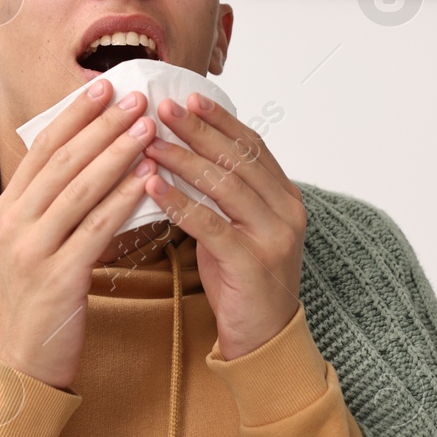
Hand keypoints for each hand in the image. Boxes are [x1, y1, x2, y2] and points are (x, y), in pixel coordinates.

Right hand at [0, 79, 157, 389]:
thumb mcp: (39, 241)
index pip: (43, 147)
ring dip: (117, 154)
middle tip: (137, 98)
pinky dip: (121, 201)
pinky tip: (146, 182)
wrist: (26, 361)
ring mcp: (31, 249)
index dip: (75, 115)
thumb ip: (58, 201)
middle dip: (102, 126)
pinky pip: (94, 229)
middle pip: (62, 160)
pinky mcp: (56, 277)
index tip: (105, 87)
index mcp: (8, 207)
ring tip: (148, 129)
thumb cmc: (43, 297)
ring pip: (79, 189)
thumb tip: (96, 155)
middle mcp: (14, 222)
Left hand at [142, 92, 304, 359]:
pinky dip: (180, 202)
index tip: (188, 97)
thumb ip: (221, 193)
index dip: (220, 120)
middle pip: (238, 158)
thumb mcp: (236, 227)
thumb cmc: (241, 280)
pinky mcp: (253, 263)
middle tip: (162, 108)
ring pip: (225, 186)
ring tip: (149, 143)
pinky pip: (211, 224)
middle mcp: (287, 211)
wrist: (264, 339)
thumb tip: (182, 150)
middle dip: (198, 130)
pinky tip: (153, 186)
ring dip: (183, 160)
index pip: (252, 146)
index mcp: (286, 197)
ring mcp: (274, 236)